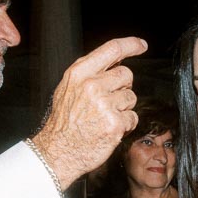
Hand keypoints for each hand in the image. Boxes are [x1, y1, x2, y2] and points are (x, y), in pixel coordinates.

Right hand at [32, 37, 147, 189]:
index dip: (130, 45)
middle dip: (122, 87)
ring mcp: (104, 104)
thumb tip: (113, 63)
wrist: (57, 152)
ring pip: (131, 97)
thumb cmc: (63, 123)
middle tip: (108, 102)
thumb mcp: (68, 90)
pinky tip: (109, 129)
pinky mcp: (115, 123)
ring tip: (105, 118)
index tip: (141, 45)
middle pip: (126, 74)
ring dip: (123, 108)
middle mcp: (92, 85)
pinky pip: (132, 117)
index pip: (111, 49)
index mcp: (79, 74)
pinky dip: (125, 125)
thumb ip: (89, 75)